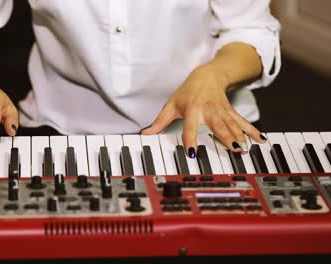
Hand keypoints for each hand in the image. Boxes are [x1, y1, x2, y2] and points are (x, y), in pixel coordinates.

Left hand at [141, 63, 265, 155]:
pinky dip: (252, 131)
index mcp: (192, 110)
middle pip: (218, 126)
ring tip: (246, 149)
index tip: (193, 152)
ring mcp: (222, 112)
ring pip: (232, 126)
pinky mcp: (231, 112)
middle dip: (226, 138)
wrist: (208, 75)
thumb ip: (160, 122)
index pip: (190, 127)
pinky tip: (261, 139)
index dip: (190, 139)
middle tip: (234, 150)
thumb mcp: (171, 104)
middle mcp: (209, 111)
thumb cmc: (188, 91)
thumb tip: (145, 133)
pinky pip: (242, 122)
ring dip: (240, 137)